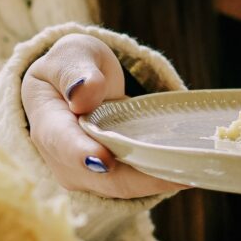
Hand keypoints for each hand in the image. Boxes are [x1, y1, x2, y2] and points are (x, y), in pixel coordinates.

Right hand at [21, 33, 183, 197]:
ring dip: (156, 181)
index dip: (82, 154)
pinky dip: (159, 178)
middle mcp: (61, 158)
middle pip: (100, 177)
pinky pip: (134, 183)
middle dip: (139, 179)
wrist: (71, 85)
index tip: (104, 161)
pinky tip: (187, 171)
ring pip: (122, 186)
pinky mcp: (106, 178)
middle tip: (180, 173)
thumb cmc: (72, 67)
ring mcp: (84, 174)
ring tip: (192, 172)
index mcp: (47, 122)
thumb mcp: (72, 55)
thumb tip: (84, 94)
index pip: (61, 142)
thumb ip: (75, 71)